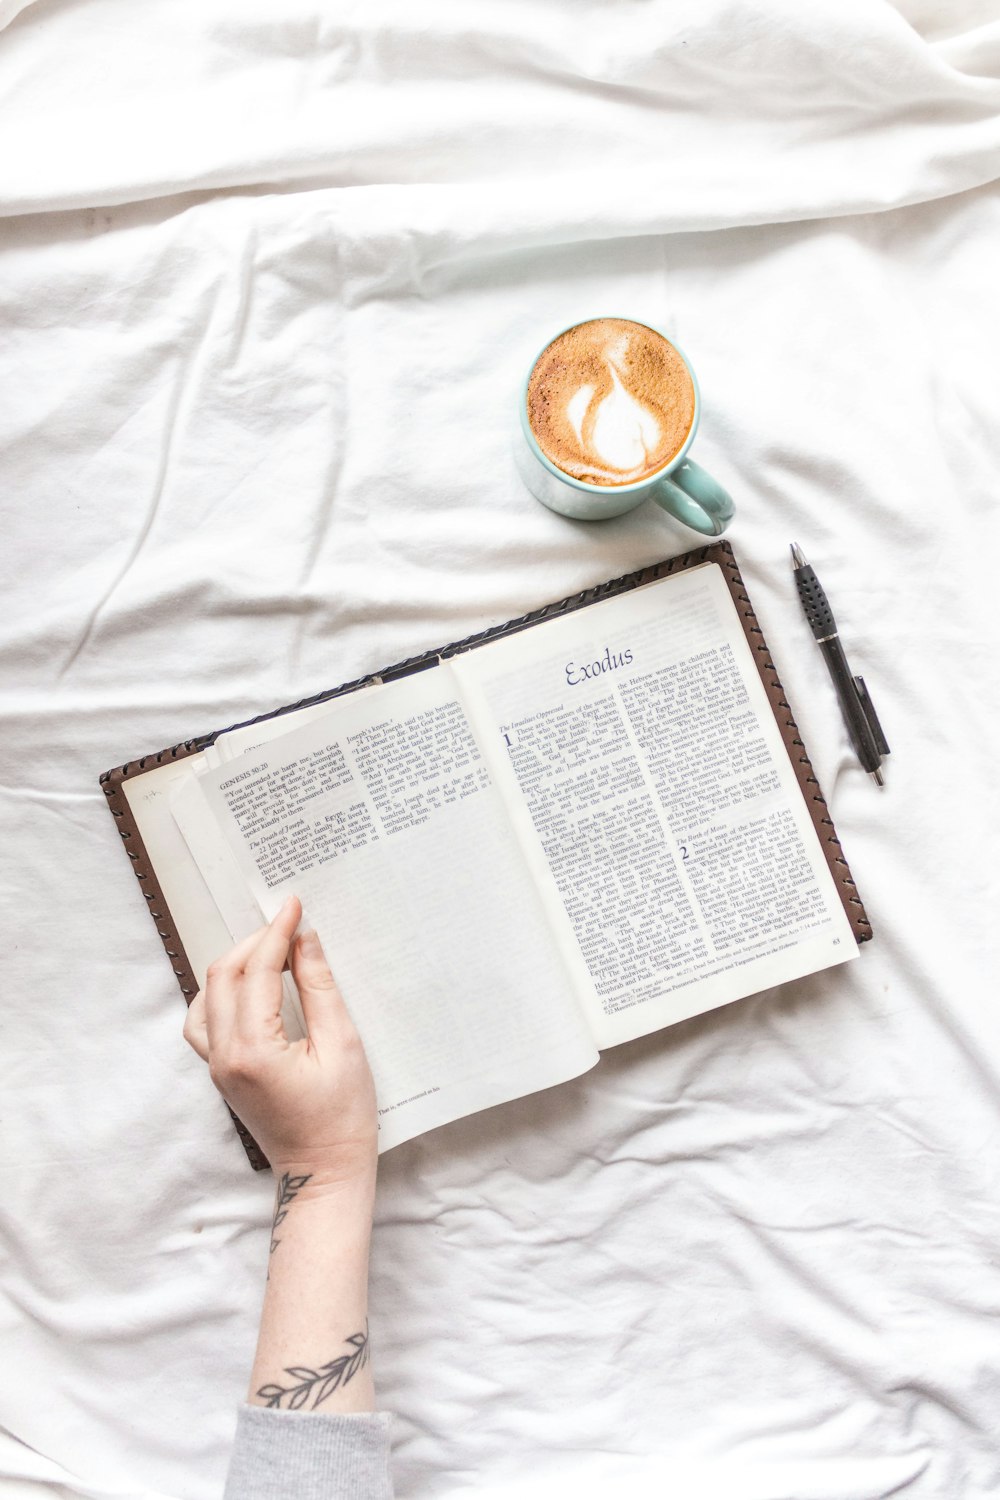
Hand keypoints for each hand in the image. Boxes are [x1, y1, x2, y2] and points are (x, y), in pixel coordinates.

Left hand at [183, 896, 377, 1186]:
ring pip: (205, 997)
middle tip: (289, 924)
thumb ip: (319, 988)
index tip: (293, 906)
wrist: (323, 1172)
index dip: (276, 933)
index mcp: (253, 1050)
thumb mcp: (343, 1045)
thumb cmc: (342, 1118)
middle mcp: (224, 1056)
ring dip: (234, 966)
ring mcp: (216, 1067)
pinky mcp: (220, 1074)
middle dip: (254, 943)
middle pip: (222, 977)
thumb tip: (306, 941)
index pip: (256, 972)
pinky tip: (247, 987)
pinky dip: (220, 994)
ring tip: (270, 952)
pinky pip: (204, 1022)